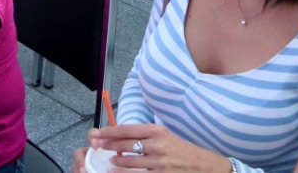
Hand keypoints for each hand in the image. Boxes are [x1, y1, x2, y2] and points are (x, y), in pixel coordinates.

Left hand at [86, 123, 228, 172]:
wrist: (202, 165)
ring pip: (129, 161)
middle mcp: (156, 144)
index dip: (110, 131)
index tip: (99, 133)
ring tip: (108, 160)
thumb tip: (123, 135)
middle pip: (125, 144)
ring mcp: (158, 162)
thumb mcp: (165, 136)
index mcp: (157, 131)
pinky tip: (115, 172)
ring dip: (115, 161)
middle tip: (96, 145)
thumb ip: (146, 135)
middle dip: (108, 145)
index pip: (127, 129)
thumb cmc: (181, 149)